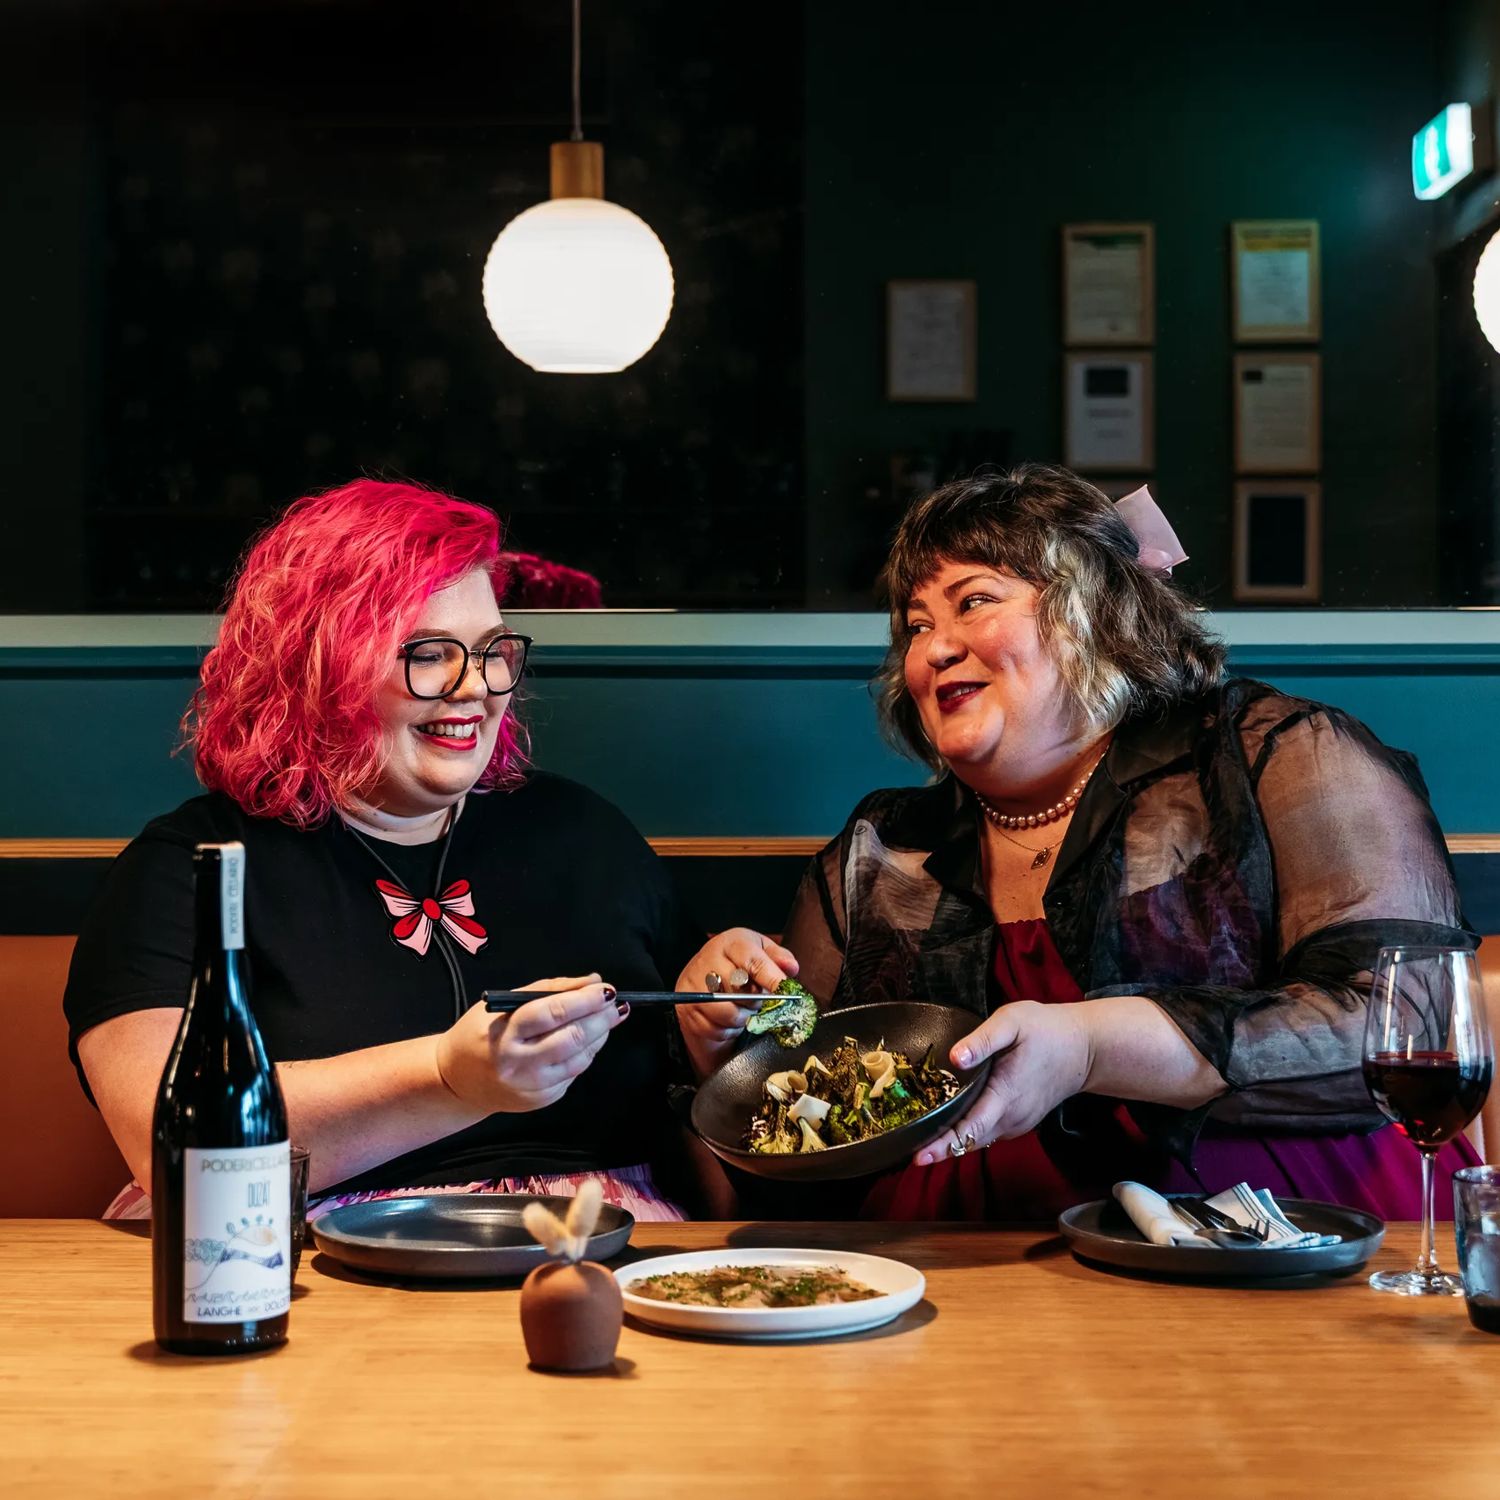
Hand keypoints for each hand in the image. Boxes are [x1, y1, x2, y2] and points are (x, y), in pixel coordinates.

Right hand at [434, 974, 624, 1114]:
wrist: (456, 1081)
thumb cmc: (480, 1033)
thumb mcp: (503, 1004)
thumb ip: (548, 990)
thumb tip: (591, 981)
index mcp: (505, 1033)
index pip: (552, 1013)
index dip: (584, 1000)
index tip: (606, 989)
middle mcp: (518, 1063)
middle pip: (572, 1039)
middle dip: (601, 1019)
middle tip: (616, 1005)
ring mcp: (531, 1086)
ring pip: (580, 1059)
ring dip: (599, 1036)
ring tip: (606, 1019)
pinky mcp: (541, 1100)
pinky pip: (573, 1073)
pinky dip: (584, 1054)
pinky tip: (586, 1041)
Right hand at [675, 928, 798, 1076]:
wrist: (700, 973)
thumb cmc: (736, 962)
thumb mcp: (759, 950)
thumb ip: (778, 957)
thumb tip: (791, 968)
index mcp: (730, 944)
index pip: (753, 961)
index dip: (772, 978)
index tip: (785, 992)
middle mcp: (708, 961)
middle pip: (740, 989)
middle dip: (756, 1000)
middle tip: (759, 999)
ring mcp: (695, 986)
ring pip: (728, 1013)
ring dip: (743, 1017)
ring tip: (745, 1009)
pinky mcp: (687, 1008)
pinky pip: (715, 1029)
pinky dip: (728, 1029)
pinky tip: (730, 1018)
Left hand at [914, 1000, 1093, 1164]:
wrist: (1084, 1048)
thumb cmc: (1046, 1030)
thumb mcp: (1012, 1022)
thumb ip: (982, 1040)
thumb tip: (955, 1058)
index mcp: (1005, 1095)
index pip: (969, 1130)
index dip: (942, 1145)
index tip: (918, 1157)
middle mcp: (1011, 1117)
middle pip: (968, 1141)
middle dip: (938, 1146)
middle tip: (907, 1147)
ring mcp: (1017, 1122)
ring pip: (978, 1139)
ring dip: (952, 1141)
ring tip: (921, 1137)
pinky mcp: (1019, 1120)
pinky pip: (988, 1131)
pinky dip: (968, 1132)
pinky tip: (949, 1123)